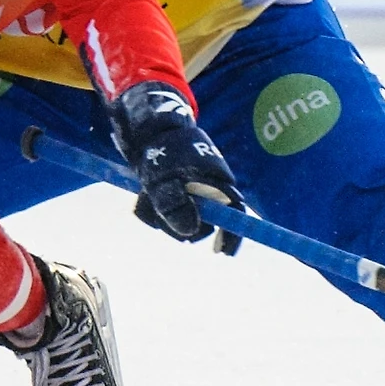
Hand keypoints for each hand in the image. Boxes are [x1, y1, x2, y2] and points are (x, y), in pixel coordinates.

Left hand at [108, 82, 243, 245]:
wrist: (151, 132)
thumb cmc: (160, 153)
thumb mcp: (163, 178)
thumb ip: (175, 204)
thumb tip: (190, 231)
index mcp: (219, 182)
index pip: (235, 215)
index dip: (232, 236)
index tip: (221, 252)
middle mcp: (213, 190)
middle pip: (206, 224)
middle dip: (181, 225)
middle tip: (156, 212)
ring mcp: (199, 194)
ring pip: (187, 221)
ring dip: (166, 217)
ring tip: (148, 197)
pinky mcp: (186, 197)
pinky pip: (175, 215)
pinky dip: (161, 211)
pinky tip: (149, 198)